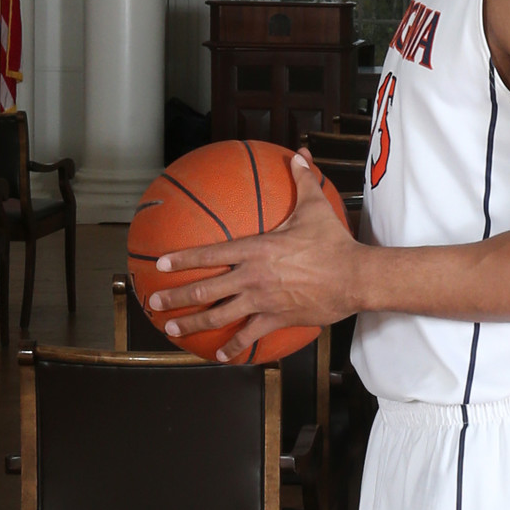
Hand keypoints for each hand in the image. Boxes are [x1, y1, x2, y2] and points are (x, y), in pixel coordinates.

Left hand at [148, 151, 364, 361]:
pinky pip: (249, 335)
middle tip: (154, 302)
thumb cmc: (333, 242)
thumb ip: (302, 180)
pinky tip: (221, 355)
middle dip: (175, 297)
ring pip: (219, 315)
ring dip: (193, 323)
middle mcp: (252, 276)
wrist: (355, 277)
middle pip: (205, 289)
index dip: (183, 258)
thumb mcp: (315, 207)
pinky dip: (233, 347)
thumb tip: (299, 154)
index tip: (161, 264)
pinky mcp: (277, 318)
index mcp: (256, 249)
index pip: (210, 253)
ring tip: (173, 328)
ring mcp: (262, 301)